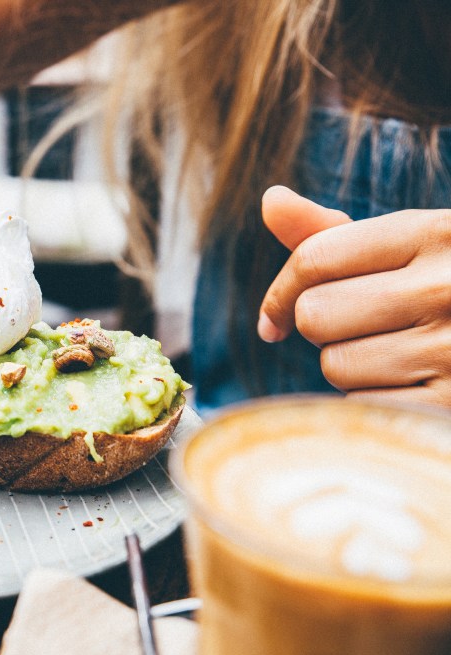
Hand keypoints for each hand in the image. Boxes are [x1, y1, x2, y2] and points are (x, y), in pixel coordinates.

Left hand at [259, 185, 450, 406]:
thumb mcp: (411, 248)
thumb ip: (335, 233)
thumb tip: (269, 200)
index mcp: (437, 232)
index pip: (315, 258)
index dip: (281, 292)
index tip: (276, 319)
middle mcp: (450, 286)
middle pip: (316, 315)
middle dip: (325, 329)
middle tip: (365, 331)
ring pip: (336, 365)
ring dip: (351, 368)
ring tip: (399, 357)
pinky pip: (363, 406)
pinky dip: (374, 403)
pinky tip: (413, 388)